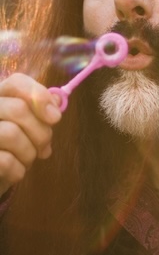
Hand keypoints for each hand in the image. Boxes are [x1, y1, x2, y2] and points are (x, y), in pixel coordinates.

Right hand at [0, 74, 60, 192]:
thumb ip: (40, 112)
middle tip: (44, 148)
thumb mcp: (28, 129)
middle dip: (41, 132)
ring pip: (10, 134)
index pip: (16, 83)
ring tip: (27, 159)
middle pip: (18, 109)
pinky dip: (18, 170)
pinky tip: (15, 172)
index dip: (40, 96)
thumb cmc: (12, 150)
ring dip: (29, 153)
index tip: (55, 117)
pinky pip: (5, 161)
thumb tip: (58, 99)